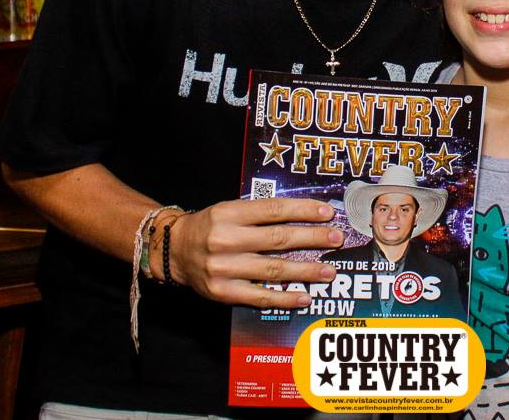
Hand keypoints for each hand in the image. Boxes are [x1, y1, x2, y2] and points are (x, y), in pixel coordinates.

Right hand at [164, 197, 342, 308]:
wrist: (172, 250)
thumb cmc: (209, 226)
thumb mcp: (229, 210)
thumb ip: (260, 213)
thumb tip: (303, 215)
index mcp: (229, 213)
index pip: (274, 210)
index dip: (303, 210)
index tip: (328, 213)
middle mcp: (226, 239)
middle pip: (278, 239)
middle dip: (312, 238)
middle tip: (336, 239)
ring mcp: (223, 268)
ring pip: (273, 269)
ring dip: (306, 271)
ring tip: (329, 270)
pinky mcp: (222, 292)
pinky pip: (260, 297)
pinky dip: (285, 298)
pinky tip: (305, 296)